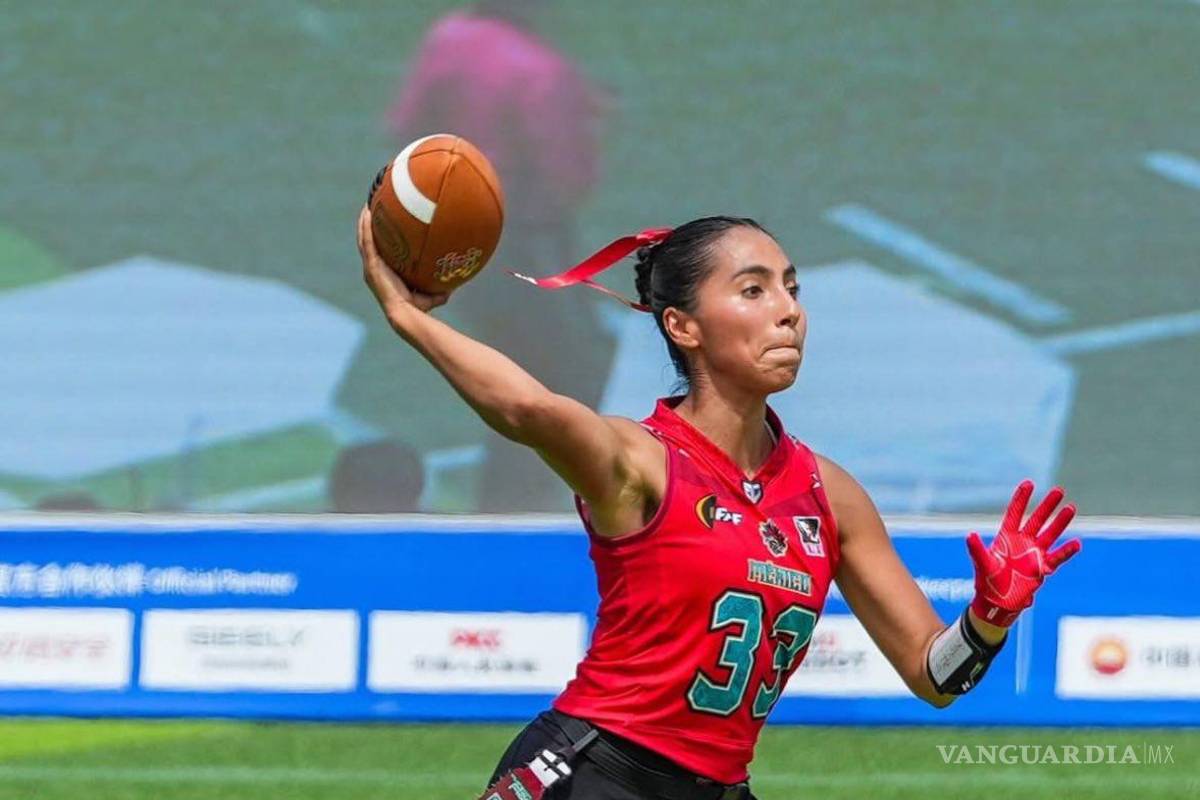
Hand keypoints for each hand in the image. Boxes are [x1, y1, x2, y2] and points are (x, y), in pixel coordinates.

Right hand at [356, 205, 448, 315]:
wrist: (406, 313)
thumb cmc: (416, 308)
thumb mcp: (429, 295)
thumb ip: (438, 290)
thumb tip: (451, 288)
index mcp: (383, 272)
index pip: (378, 251)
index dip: (376, 238)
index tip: (381, 223)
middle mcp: (374, 268)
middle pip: (367, 241)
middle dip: (367, 225)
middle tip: (371, 208)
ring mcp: (372, 266)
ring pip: (364, 239)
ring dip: (364, 222)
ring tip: (367, 205)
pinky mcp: (372, 265)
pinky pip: (367, 241)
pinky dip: (366, 227)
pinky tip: (368, 212)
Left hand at [967, 480, 1080, 627]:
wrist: (998, 602)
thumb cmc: (987, 581)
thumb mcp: (982, 563)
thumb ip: (976, 549)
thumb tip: (969, 534)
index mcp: (1006, 537)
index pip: (1015, 513)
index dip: (1022, 499)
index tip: (1029, 483)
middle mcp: (1022, 542)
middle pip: (1037, 520)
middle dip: (1047, 506)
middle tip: (1059, 490)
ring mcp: (1034, 554)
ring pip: (1050, 534)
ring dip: (1060, 522)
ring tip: (1071, 507)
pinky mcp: (1042, 569)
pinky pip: (1057, 557)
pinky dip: (1066, 551)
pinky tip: (1077, 543)